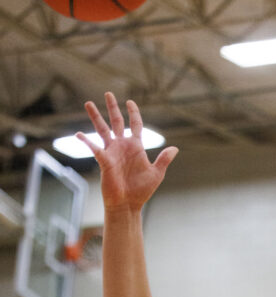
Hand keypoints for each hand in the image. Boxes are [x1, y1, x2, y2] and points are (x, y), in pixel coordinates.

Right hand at [77, 92, 177, 211]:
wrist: (128, 204)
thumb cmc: (142, 191)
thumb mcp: (156, 173)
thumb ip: (164, 160)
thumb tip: (175, 149)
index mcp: (136, 146)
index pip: (135, 124)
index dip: (133, 113)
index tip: (130, 102)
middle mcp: (122, 146)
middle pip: (117, 122)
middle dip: (112, 108)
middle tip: (108, 93)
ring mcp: (112, 152)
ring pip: (102, 129)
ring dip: (95, 117)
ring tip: (88, 103)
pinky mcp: (104, 160)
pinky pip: (94, 147)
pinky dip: (87, 141)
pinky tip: (79, 134)